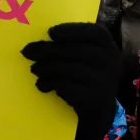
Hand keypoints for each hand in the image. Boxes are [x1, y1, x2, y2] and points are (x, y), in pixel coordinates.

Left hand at [22, 22, 119, 139]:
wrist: (99, 109)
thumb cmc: (86, 76)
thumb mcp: (84, 58)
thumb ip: (65, 47)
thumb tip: (31, 48)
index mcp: (108, 46)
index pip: (95, 32)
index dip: (73, 30)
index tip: (51, 32)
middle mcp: (111, 61)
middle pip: (78, 51)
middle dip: (50, 50)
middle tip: (28, 52)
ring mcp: (105, 81)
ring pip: (71, 69)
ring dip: (48, 68)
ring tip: (34, 69)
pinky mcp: (95, 99)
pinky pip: (69, 88)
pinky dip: (52, 84)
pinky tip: (42, 85)